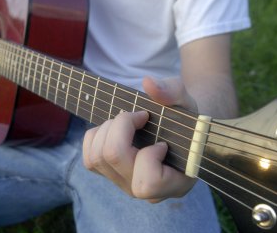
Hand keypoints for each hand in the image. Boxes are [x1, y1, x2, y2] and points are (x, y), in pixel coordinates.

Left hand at [83, 77, 197, 202]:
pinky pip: (89, 160)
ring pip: (96, 159)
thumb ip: (174, 93)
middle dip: (120, 127)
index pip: (148, 182)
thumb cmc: (187, 118)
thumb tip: (148, 83)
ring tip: (125, 121)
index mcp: (175, 184)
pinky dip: (95, 137)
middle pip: (113, 159)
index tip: (161, 140)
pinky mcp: (111, 175)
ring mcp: (127, 184)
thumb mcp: (187, 102)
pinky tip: (113, 129)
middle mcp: (148, 192)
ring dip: (106, 130)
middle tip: (138, 116)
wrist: (182, 129)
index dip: (149, 154)